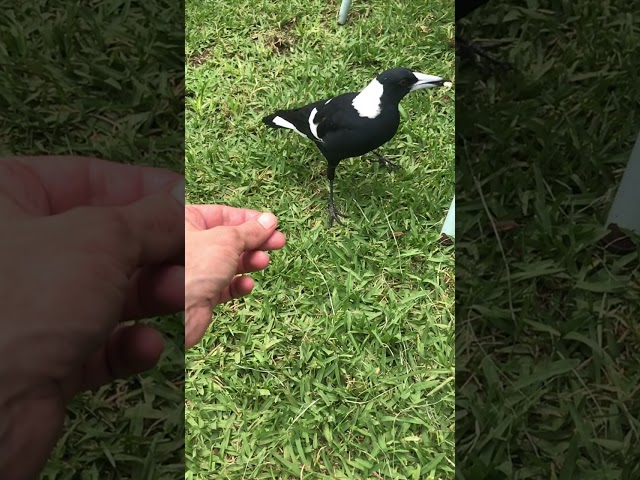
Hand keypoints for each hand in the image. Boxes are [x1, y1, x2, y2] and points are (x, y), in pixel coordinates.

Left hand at [0, 156, 183, 478]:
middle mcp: (19, 247)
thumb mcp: (101, 238)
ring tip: (213, 296)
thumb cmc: (24, 302)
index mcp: (9, 197)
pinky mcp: (46, 355)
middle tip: (245, 254)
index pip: (101, 180)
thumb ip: (155, 217)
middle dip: (184, 251)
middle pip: (121, 240)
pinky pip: (102, 339)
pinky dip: (132, 342)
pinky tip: (147, 347)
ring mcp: (33, 304)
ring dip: (170, 296)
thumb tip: (186, 201)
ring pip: (120, 291)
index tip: (209, 207)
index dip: (162, 192)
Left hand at [184, 205, 285, 348]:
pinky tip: (247, 284)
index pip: (222, 214)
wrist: (178, 310)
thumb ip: (250, 230)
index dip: (248, 218)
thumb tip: (269, 221)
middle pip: (228, 238)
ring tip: (263, 262)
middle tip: (278, 242)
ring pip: (228, 262)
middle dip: (254, 241)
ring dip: (248, 262)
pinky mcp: (199, 292)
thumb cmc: (193, 266)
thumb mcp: (228, 240)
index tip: (270, 223)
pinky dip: (237, 284)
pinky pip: (223, 285)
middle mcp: (187, 244)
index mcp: (185, 221)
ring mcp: (193, 269)